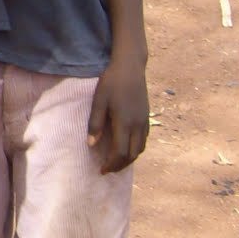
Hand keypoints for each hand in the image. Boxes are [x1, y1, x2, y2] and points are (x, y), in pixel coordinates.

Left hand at [87, 53, 148, 172]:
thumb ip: (95, 123)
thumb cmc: (111, 82)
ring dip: (129, 159)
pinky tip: (126, 147)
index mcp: (124, 123)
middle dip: (120, 165)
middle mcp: (138, 126)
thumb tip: (91, 145)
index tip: (101, 170)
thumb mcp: (98, 101)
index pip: (120, 153)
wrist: (130, 67)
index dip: (111, 164)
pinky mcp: (147, 117)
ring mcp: (145, 122)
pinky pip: (144, 140)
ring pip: (140, 149)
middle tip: (107, 169)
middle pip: (132, 155)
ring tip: (116, 161)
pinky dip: (136, 149)